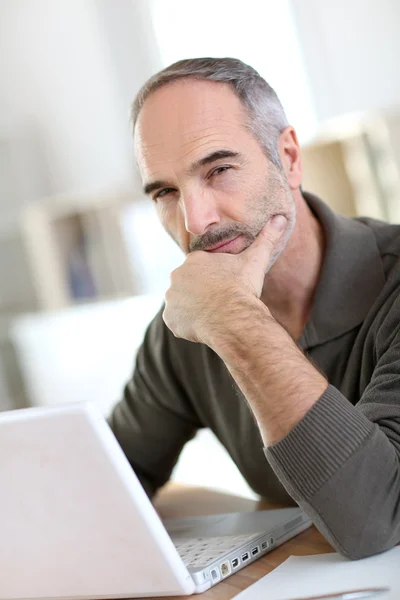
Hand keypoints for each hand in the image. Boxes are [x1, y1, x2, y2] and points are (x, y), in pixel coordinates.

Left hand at [163, 215, 286, 343]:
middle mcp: (176, 275)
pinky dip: (187, 324)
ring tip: (212, 315)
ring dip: (192, 308)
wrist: (232, 317)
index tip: (226, 288)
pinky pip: (177, 321)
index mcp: (194, 259)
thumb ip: (266, 239)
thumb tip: (281, 217)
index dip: (214, 279)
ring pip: (181, 303)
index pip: (201, 269)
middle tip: (219, 302)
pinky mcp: (170, 318)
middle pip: (188, 285)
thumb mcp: (255, 260)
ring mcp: (171, 297)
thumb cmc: (242, 287)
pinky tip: (203, 326)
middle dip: (201, 293)